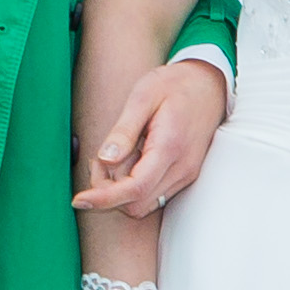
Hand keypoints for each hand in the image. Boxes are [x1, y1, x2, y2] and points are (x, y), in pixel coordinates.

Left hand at [79, 54, 229, 220]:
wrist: (209, 84)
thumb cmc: (176, 85)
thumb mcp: (143, 96)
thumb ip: (124, 131)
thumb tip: (106, 160)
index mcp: (170, 147)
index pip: (134, 188)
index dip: (103, 198)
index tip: (79, 199)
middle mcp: (182, 167)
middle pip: (137, 204)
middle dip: (109, 192)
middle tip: (97, 161)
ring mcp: (186, 174)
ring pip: (145, 205)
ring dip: (121, 192)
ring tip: (113, 160)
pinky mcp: (185, 175)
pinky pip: (154, 195)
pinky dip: (134, 188)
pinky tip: (129, 163)